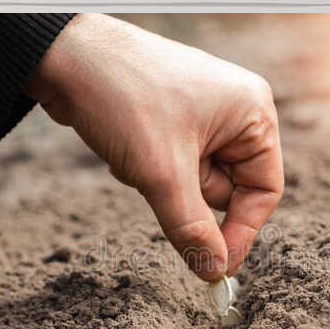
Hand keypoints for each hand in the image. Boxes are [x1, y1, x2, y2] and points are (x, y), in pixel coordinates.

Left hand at [26, 14, 283, 281]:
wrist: (65, 56)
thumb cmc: (124, 98)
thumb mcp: (162, 175)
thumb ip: (192, 229)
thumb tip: (215, 272)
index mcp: (252, 113)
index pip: (264, 191)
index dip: (242, 232)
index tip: (216, 267)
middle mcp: (234, 111)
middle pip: (227, 188)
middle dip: (186, 194)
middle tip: (156, 180)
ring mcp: (202, 114)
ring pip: (192, 181)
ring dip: (161, 182)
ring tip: (135, 152)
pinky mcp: (170, 120)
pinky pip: (169, 167)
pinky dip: (146, 169)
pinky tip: (123, 143)